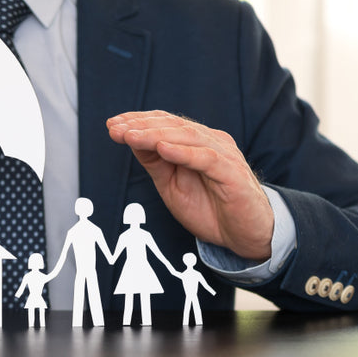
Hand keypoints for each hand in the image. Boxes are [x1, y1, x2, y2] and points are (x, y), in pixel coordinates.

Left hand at [107, 111, 272, 260]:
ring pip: (187, 137)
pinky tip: (162, 148)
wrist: (245, 235)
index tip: (112, 124)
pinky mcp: (232, 174)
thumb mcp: (171, 186)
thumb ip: (155, 163)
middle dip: (140, 126)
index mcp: (197, 143)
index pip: (165, 123)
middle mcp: (211, 142)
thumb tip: (131, 140)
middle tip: (115, 128)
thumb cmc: (211, 209)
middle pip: (173, 126)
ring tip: (131, 136)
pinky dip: (184, 152)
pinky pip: (207, 158)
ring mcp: (223, 155)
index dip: (138, 121)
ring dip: (155, 135)